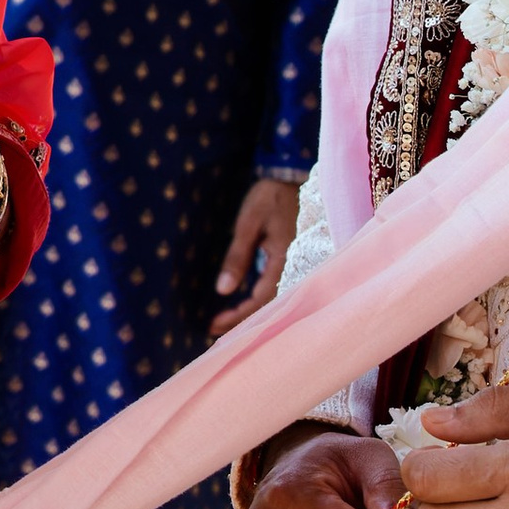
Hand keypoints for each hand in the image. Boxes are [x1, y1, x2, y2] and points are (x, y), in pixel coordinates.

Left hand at [208, 173, 304, 340]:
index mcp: (284, 259)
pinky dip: (257, 297)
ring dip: (250, 312)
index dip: (238, 316)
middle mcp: (293, 266)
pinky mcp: (291, 258)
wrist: (291, 177)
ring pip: (273, 297)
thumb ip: (237, 257)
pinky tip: (242, 300)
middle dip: (242, 321)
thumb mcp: (248, 223)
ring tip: (225, 323)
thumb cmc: (269, 197)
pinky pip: (275, 285)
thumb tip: (223, 290)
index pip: (261, 299)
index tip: (213, 325)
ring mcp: (294, 263)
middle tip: (214, 332)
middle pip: (268, 304)